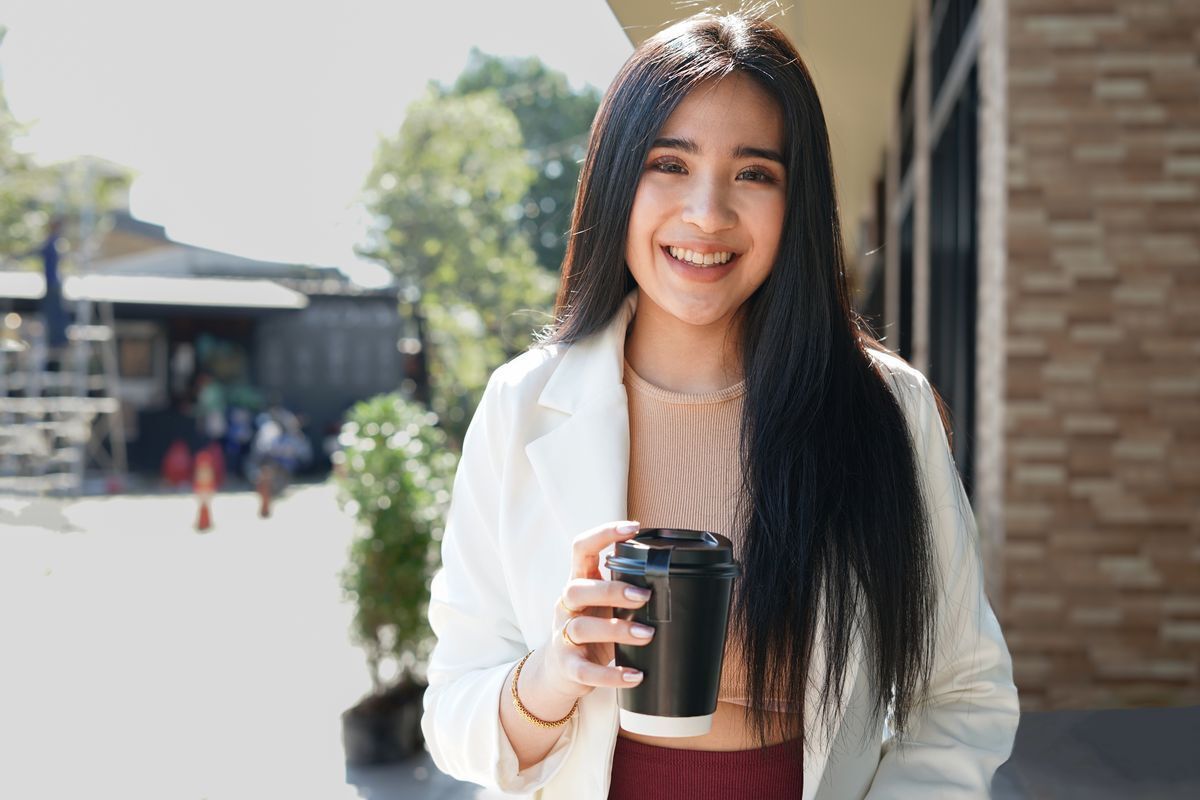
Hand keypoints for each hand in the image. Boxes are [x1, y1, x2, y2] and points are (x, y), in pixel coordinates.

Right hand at [537, 521, 654, 698]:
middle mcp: (566, 605)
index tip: (633, 526)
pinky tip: (635, 675)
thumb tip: (679, 577)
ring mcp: (563, 636)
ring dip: (617, 630)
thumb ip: (626, 588)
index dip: (603, 534)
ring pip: (582, 627)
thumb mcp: (603, 604)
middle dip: (612, 591)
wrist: (560, 671)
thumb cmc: (593, 628)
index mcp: (579, 582)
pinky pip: (587, 671)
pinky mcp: (568, 666)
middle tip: (645, 596)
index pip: (581, 548)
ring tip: (648, 635)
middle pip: (578, 589)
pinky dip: (612, 675)